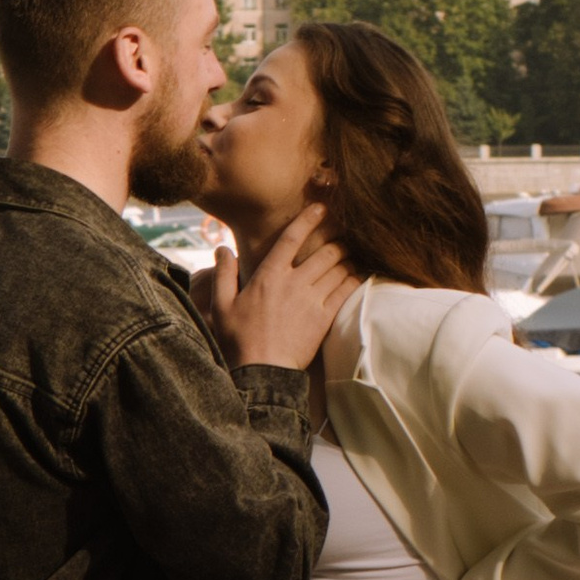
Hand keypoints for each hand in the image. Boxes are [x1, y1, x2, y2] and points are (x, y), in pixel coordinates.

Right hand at [215, 207, 353, 373]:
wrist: (262, 371)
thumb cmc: (239, 340)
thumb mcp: (221, 305)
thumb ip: (223, 273)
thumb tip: (222, 249)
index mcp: (269, 275)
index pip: (292, 237)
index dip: (308, 219)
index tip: (320, 208)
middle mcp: (294, 282)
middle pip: (325, 251)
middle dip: (337, 240)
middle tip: (343, 235)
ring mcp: (312, 299)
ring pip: (339, 268)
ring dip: (347, 258)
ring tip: (351, 254)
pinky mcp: (325, 317)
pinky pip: (346, 290)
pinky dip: (355, 279)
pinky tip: (358, 275)